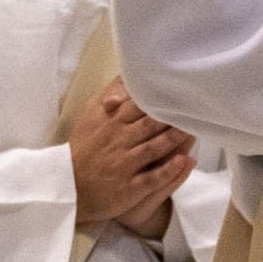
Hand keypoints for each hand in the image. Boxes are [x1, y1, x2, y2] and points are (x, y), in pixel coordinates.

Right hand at [70, 82, 195, 237]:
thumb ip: (109, 97)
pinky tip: (183, 161)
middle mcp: (118, 141)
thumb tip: (127, 74)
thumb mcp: (90, 117)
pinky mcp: (129, 188)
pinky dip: (167, 169)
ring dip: (175, 139)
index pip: (139, 106)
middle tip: (194, 108)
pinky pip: (151, 177)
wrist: (68, 186)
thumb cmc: (83, 149)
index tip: (179, 91)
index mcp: (110, 123)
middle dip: (173, 117)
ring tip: (194, 130)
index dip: (160, 99)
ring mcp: (123, 165)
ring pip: (154, 148)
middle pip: (150, 124)